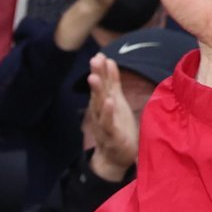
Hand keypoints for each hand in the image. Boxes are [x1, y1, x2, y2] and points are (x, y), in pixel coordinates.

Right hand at [85, 54, 137, 180]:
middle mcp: (101, 112)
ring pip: (99, 106)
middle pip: (98, 92)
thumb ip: (113, 83)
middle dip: (96, 76)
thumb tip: (109, 61)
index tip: (99, 55)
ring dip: (97, 91)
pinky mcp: (111, 136)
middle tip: (94, 60)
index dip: (101, 70)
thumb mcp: (117, 101)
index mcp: (104, 103)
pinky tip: (108, 101)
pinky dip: (107, 112)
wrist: (114, 157)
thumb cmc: (117, 127)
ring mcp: (104, 123)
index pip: (103, 84)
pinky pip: (108, 123)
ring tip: (95, 78)